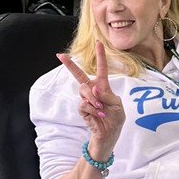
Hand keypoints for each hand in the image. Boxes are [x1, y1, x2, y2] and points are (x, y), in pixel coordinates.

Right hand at [57, 42, 123, 158]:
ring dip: (94, 99)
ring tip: (102, 109)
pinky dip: (93, 110)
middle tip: (60, 56)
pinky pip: (84, 104)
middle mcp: (93, 91)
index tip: (98, 43)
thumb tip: (95, 89)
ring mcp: (86, 100)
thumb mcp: (118, 106)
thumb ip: (108, 95)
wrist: (109, 135)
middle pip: (79, 75)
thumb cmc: (115, 119)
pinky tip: (99, 115)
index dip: (100, 56)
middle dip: (70, 65)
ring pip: (84, 91)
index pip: (101, 69)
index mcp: (103, 87)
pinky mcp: (82, 110)